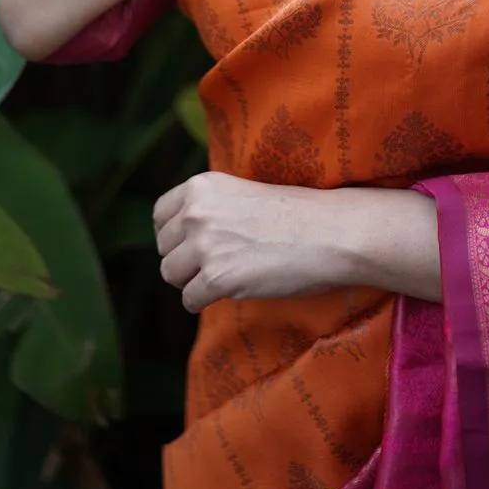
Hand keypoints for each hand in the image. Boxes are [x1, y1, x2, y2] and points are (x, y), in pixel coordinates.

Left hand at [153, 172, 344, 312]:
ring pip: (171, 275)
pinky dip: (204, 301)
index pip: (160, 216)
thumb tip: (178, 237)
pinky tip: (230, 291)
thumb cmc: (292, 214)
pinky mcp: (216, 277)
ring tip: (225, 275)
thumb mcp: (240, 194)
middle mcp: (196, 212)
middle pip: (164, 248)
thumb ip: (208, 208)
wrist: (327, 231)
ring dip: (193, 281)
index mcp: (201, 186)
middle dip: (185, 259)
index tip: (196, 243)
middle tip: (218, 261)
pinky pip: (189, 300)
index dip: (175, 234)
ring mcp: (204, 244)